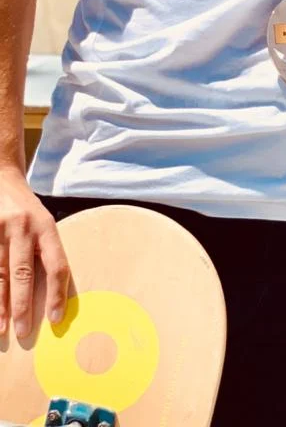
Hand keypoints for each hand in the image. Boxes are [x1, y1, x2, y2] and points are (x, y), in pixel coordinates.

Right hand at [0, 167, 68, 337]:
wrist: (1, 177)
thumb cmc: (26, 210)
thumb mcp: (43, 223)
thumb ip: (46, 252)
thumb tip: (52, 294)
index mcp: (46, 227)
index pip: (57, 264)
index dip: (57, 293)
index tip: (56, 319)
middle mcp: (24, 228)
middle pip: (23, 272)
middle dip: (23, 305)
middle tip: (24, 331)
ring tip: (1, 328)